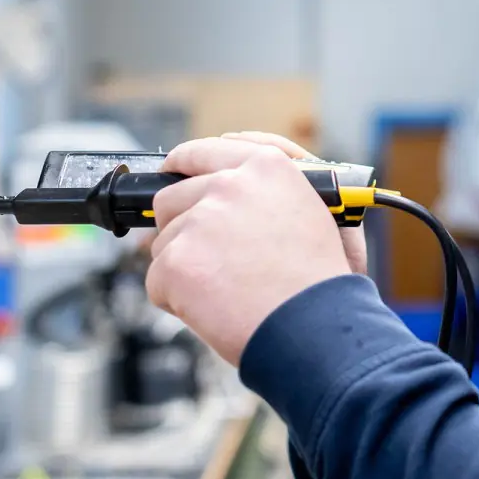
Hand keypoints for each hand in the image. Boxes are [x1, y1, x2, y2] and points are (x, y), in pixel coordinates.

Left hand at [146, 134, 355, 364]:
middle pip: (173, 197)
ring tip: (225, 289)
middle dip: (180, 226)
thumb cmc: (320, 279)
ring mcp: (200, 220)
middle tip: (202, 254)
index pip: (207, 151)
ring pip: (164, 242)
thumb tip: (224, 174)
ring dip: (185, 266)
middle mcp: (230, 184)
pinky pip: (157, 281)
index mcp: (266, 167)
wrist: (314, 327)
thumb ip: (274, 189)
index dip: (185, 164)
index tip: (173, 172)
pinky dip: (177, 301)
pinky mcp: (178, 260)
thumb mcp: (318, 211)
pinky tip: (213, 308)